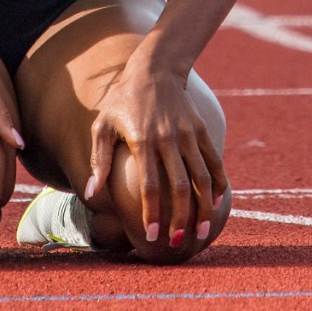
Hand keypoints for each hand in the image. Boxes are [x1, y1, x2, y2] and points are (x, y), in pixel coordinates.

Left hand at [85, 53, 227, 244]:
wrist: (155, 68)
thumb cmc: (123, 99)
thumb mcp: (103, 124)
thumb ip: (98, 159)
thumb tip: (92, 194)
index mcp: (142, 140)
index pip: (150, 185)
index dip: (152, 213)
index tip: (152, 236)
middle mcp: (168, 139)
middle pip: (179, 187)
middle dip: (180, 218)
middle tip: (177, 242)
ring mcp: (188, 134)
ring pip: (202, 178)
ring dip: (204, 208)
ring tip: (202, 232)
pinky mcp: (201, 130)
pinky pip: (214, 162)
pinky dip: (219, 185)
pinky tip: (218, 204)